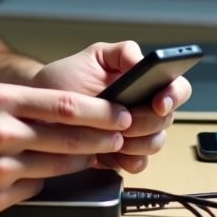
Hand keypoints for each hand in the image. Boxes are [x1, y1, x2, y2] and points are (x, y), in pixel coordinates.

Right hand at [0, 83, 131, 215]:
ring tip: (91, 152)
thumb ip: (20, 104)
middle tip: (120, 136)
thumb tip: (67, 114)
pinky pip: (35, 187)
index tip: (121, 114)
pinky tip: (42, 170)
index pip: (66, 106)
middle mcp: (1, 134)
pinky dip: (44, 178)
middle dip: (102, 138)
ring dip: (80, 159)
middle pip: (70, 138)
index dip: (101, 113)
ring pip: (58, 165)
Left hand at [32, 41, 192, 173]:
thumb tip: (142, 60)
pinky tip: (109, 153)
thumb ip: (121, 52)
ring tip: (112, 135)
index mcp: (145, 83)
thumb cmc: (66, 80)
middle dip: (145, 122)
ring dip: (136, 142)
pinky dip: (126, 160)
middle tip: (124, 120)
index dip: (174, 96)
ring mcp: (135, 134)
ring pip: (154, 144)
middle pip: (166, 120)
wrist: (39, 109)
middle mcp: (145, 108)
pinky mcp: (122, 156)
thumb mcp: (92, 57)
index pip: (177, 87)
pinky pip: (137, 164)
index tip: (159, 102)